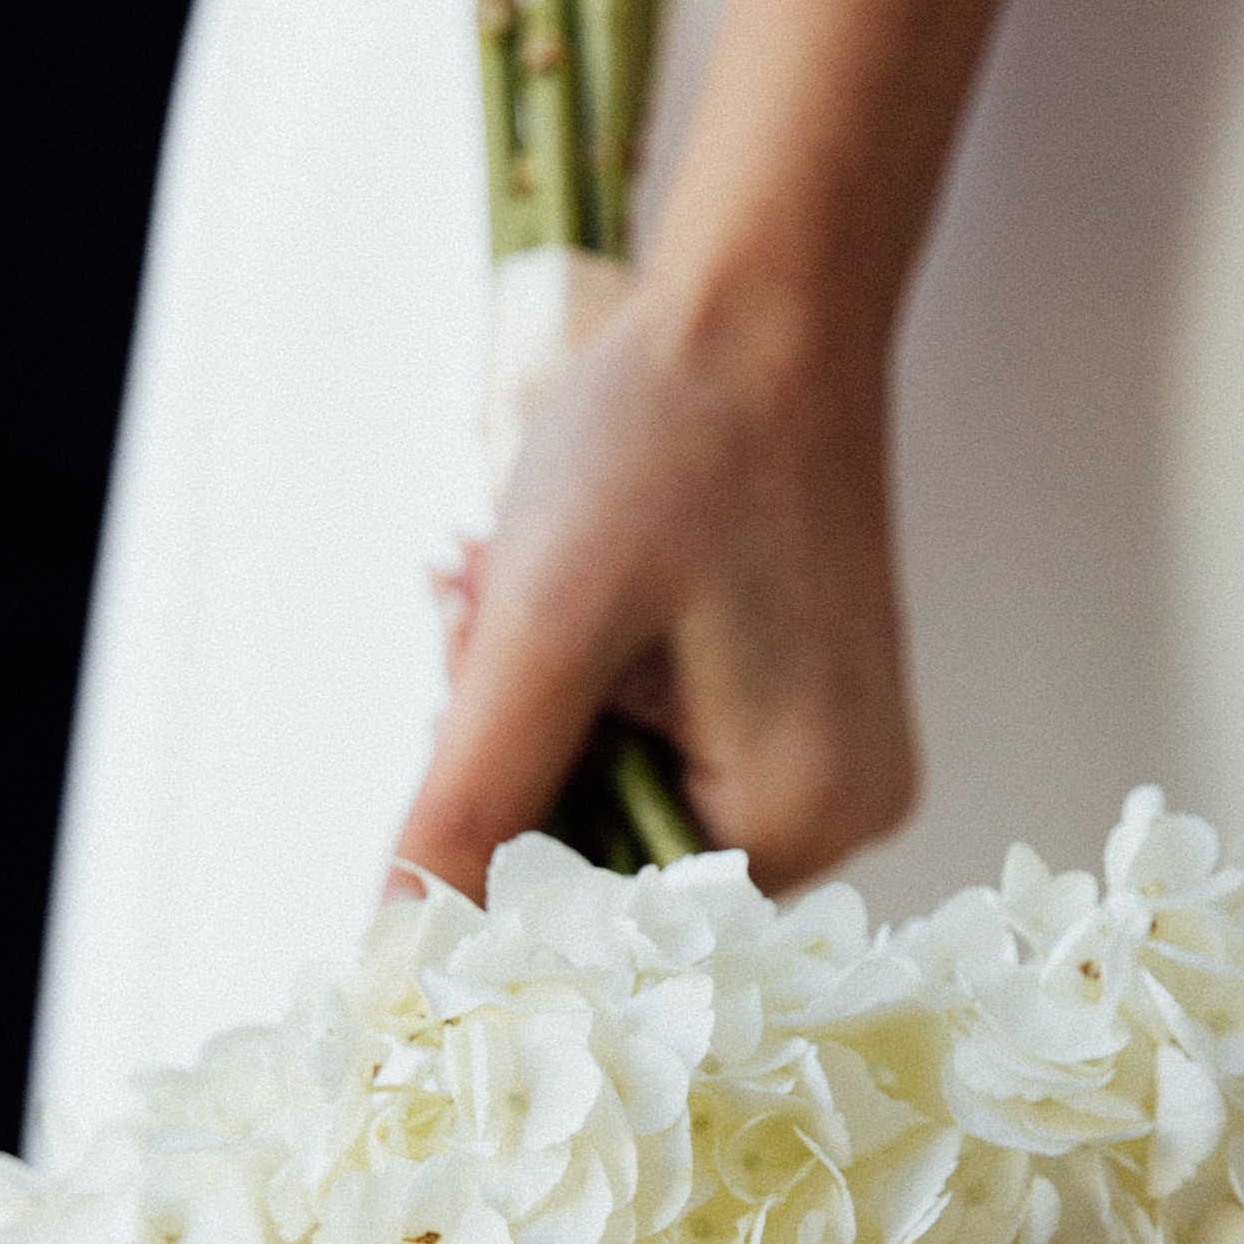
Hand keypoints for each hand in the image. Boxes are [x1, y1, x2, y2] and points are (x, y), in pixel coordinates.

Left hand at [392, 265, 916, 898]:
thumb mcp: (543, 631)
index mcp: (805, 820)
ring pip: (630, 800)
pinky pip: (669, 749)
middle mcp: (844, 817)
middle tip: (483, 624)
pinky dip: (594, 690)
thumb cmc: (671, 434)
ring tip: (519, 591)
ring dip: (546, 716)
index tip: (462, 707)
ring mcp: (833, 763)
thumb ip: (471, 800)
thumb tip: (398, 944)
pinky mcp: (807, 709)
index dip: (503, 838)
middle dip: (524, 759)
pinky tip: (575, 600)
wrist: (766, 299)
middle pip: (621, 861)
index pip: (608, 918)